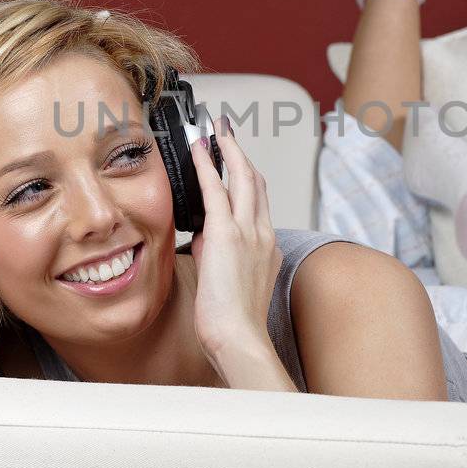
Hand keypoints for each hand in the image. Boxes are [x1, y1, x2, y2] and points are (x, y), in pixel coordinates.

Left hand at [188, 118, 281, 374]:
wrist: (238, 338)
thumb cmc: (233, 323)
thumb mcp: (229, 282)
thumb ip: (218, 255)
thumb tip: (204, 239)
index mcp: (267, 247)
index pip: (259, 202)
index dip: (249, 177)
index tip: (237, 163)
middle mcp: (263, 234)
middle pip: (256, 181)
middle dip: (241, 153)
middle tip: (227, 132)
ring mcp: (249, 232)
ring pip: (243, 177)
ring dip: (229, 149)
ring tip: (216, 129)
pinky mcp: (227, 234)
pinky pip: (217, 189)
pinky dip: (208, 165)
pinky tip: (199, 149)